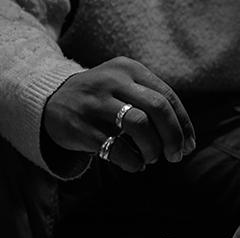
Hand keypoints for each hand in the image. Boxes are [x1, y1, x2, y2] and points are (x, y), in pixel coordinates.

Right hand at [42, 56, 195, 172]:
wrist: (51, 101)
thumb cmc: (99, 101)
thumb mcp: (123, 87)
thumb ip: (151, 104)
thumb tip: (185, 140)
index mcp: (129, 69)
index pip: (167, 96)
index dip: (183, 124)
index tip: (188, 145)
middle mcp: (113, 81)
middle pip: (157, 108)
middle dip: (173, 136)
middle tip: (175, 156)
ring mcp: (95, 104)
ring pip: (139, 125)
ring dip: (152, 148)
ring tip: (151, 158)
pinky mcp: (82, 127)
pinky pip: (116, 148)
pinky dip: (132, 161)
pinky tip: (134, 164)